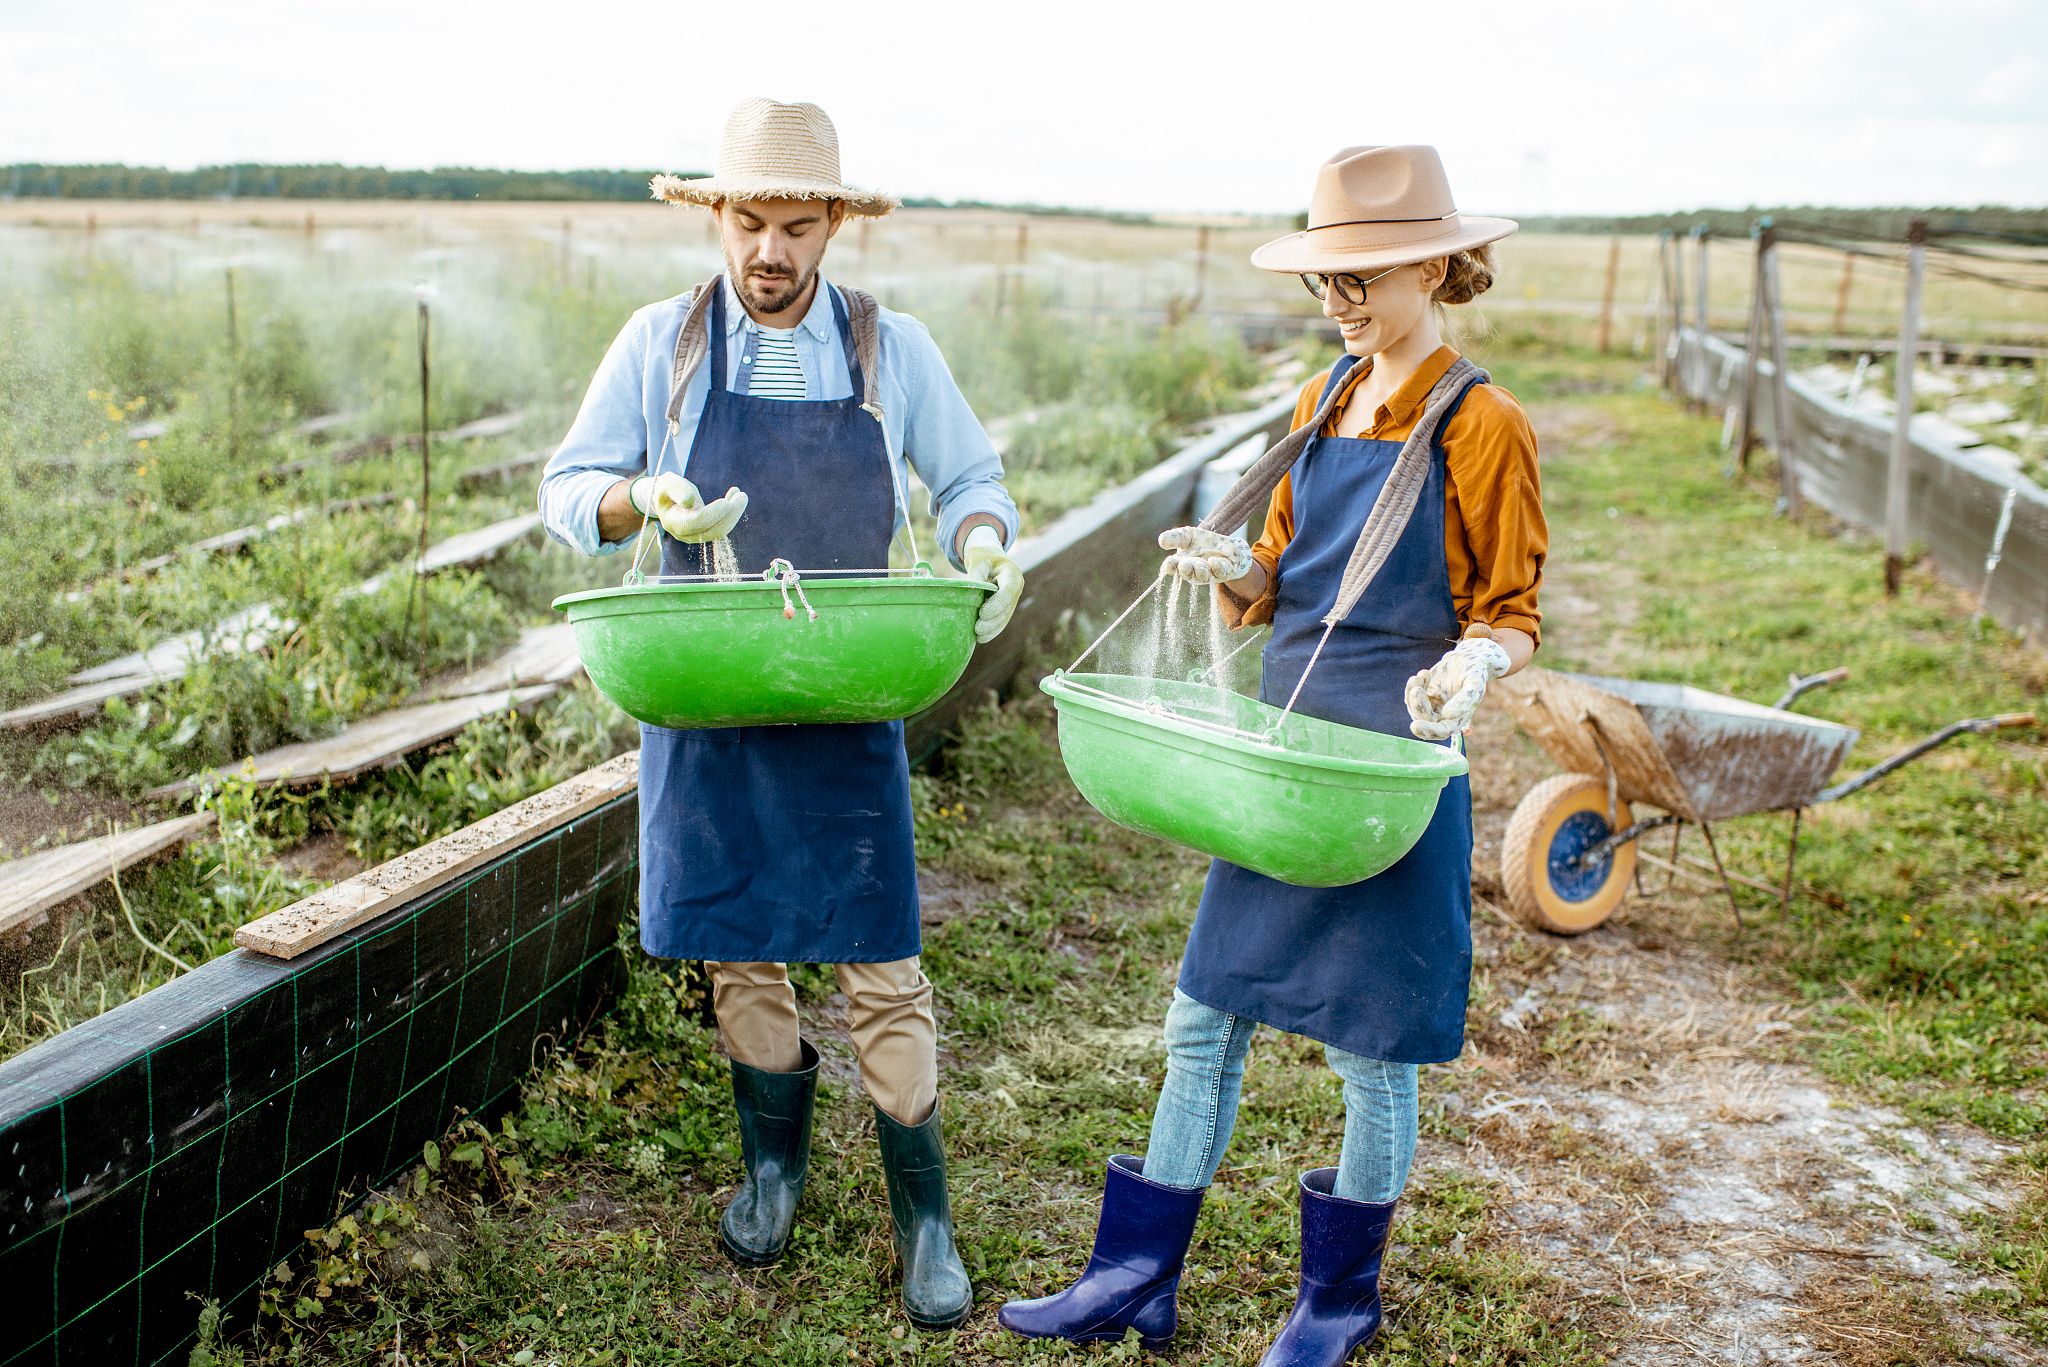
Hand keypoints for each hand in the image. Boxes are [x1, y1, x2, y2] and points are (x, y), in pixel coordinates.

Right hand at [633, 473, 746, 543]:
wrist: (665, 499)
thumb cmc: (666, 488)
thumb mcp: (668, 483)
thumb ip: (678, 490)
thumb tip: (690, 501)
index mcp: (673, 522)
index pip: (696, 522)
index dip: (712, 514)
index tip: (725, 502)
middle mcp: (685, 534)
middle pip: (711, 530)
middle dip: (730, 515)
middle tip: (742, 496)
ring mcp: (695, 535)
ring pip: (720, 530)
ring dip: (734, 514)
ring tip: (740, 495)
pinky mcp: (705, 531)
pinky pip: (721, 525)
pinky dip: (731, 512)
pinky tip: (735, 494)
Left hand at [962, 525, 1022, 643]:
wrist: (988, 556)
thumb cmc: (982, 555)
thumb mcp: (977, 558)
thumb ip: (976, 573)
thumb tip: (971, 590)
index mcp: (1012, 573)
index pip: (1008, 591)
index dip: (997, 604)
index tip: (982, 613)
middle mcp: (1016, 587)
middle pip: (1007, 608)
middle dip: (993, 621)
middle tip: (977, 629)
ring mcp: (1012, 599)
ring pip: (1005, 617)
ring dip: (992, 629)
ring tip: (978, 636)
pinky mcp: (1005, 606)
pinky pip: (1001, 620)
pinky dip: (992, 630)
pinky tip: (981, 638)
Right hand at [1158, 526, 1253, 584]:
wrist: (1222, 542)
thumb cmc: (1201, 541)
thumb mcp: (1187, 535)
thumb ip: (1175, 537)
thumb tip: (1161, 541)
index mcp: (1181, 563)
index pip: (1172, 568)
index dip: (1170, 567)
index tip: (1168, 563)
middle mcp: (1194, 571)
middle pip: (1187, 574)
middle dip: (1185, 570)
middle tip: (1184, 565)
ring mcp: (1209, 573)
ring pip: (1203, 576)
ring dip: (1200, 571)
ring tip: (1199, 565)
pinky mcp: (1224, 571)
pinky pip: (1220, 572)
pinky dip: (1216, 567)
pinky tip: (1213, 560)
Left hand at [1405, 635, 1512, 740]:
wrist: (1468, 659)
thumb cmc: (1475, 673)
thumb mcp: (1474, 683)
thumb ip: (1464, 699)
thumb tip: (1448, 715)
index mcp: (1456, 719)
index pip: (1441, 731)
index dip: (1428, 731)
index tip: (1414, 726)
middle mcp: (1442, 716)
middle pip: (1424, 719)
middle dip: (1418, 706)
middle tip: (1417, 689)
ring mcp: (1431, 705)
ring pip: (1414, 707)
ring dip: (1413, 693)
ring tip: (1419, 677)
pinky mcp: (1423, 694)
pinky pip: (1411, 694)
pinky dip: (1413, 684)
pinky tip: (1424, 673)